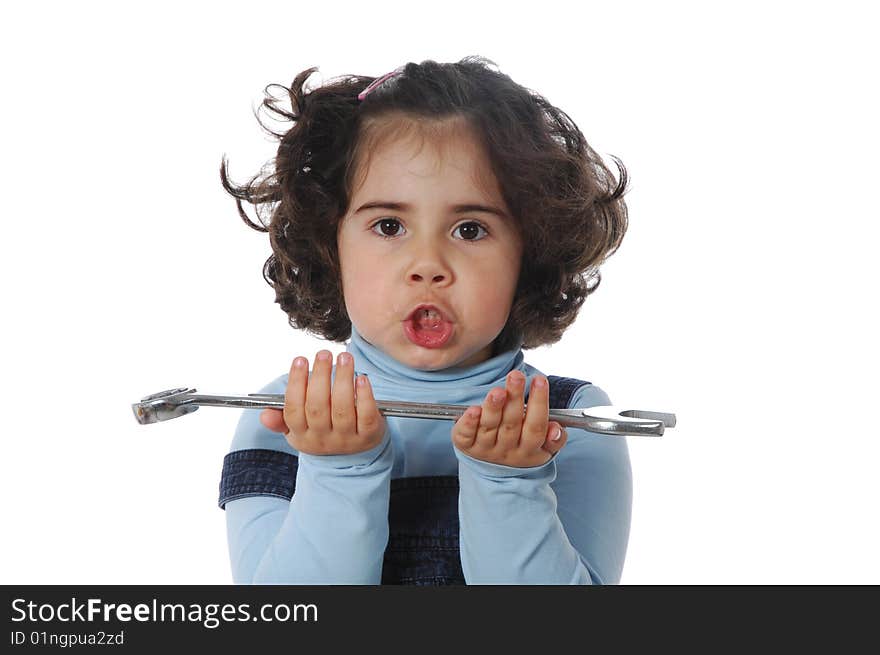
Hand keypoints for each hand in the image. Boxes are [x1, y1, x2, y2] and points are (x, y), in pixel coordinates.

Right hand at [259, 350, 386, 455]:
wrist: (356, 455)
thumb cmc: (323, 429)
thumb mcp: (299, 429)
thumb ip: (282, 418)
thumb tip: (265, 414)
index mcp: (301, 435)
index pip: (293, 410)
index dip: (296, 383)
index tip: (301, 359)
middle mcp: (323, 439)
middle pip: (317, 407)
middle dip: (320, 377)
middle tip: (324, 353)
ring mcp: (347, 439)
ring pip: (342, 409)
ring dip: (343, 379)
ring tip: (345, 357)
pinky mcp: (369, 436)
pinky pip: (366, 416)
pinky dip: (364, 396)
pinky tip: (362, 379)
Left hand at [451, 370, 566, 467]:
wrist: (495, 469)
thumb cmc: (522, 445)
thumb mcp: (543, 448)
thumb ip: (555, 439)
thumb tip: (556, 429)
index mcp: (529, 450)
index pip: (536, 427)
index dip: (539, 403)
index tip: (540, 380)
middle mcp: (507, 450)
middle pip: (512, 424)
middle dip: (515, 398)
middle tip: (517, 376)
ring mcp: (485, 449)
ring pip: (489, 427)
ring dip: (493, 408)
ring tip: (498, 391)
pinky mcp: (466, 446)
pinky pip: (465, 435)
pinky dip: (469, 422)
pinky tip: (473, 410)